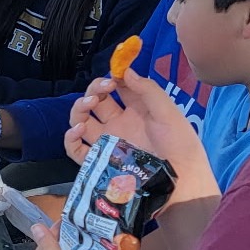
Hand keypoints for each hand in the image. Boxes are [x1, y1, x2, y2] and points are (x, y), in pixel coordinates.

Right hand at [65, 67, 206, 179]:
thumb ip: (148, 90)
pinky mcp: (100, 161)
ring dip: (78, 108)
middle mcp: (118, 124)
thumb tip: (126, 72)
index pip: (117, 88)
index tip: (113, 76)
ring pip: (81, 121)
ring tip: (88, 105)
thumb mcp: (168, 112)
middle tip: (101, 90)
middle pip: (95, 102)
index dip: (111, 78)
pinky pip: (76, 150)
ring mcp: (107, 142)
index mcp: (136, 110)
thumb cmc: (180, 144)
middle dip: (93, 91)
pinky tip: (77, 130)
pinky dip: (70, 138)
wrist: (180, 178)